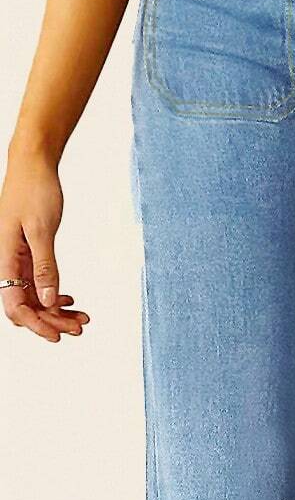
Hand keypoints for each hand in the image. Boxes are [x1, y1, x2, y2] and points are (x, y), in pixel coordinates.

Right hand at [0, 149, 87, 343]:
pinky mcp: (28, 253)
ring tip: (82, 316)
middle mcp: (8, 262)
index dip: (36, 324)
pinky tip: (71, 298)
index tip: (58, 335)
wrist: (33, 165)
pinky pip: (38, 282)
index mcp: (5, 258)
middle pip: (25, 306)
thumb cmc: (34, 190)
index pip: (14, 305)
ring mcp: (18, 259)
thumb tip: (50, 300)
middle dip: (51, 320)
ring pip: (34, 296)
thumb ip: (45, 266)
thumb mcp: (41, 230)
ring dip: (56, 310)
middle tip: (80, 327)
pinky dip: (55, 293)